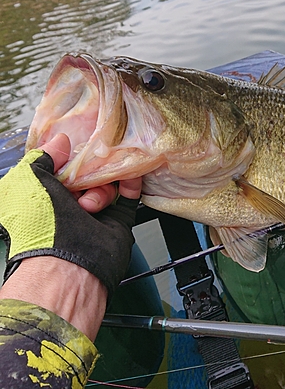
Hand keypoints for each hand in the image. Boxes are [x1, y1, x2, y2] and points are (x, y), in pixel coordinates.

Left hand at [0, 134, 141, 297]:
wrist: (69, 267)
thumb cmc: (41, 228)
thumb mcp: (27, 182)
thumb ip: (42, 157)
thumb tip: (60, 141)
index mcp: (44, 197)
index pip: (62, 167)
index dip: (70, 156)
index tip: (77, 147)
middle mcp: (70, 206)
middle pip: (89, 173)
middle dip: (90, 169)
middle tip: (88, 171)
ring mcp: (95, 214)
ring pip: (108, 182)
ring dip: (104, 184)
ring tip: (91, 203)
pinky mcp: (117, 221)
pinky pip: (129, 196)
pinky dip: (131, 184)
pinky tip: (130, 176)